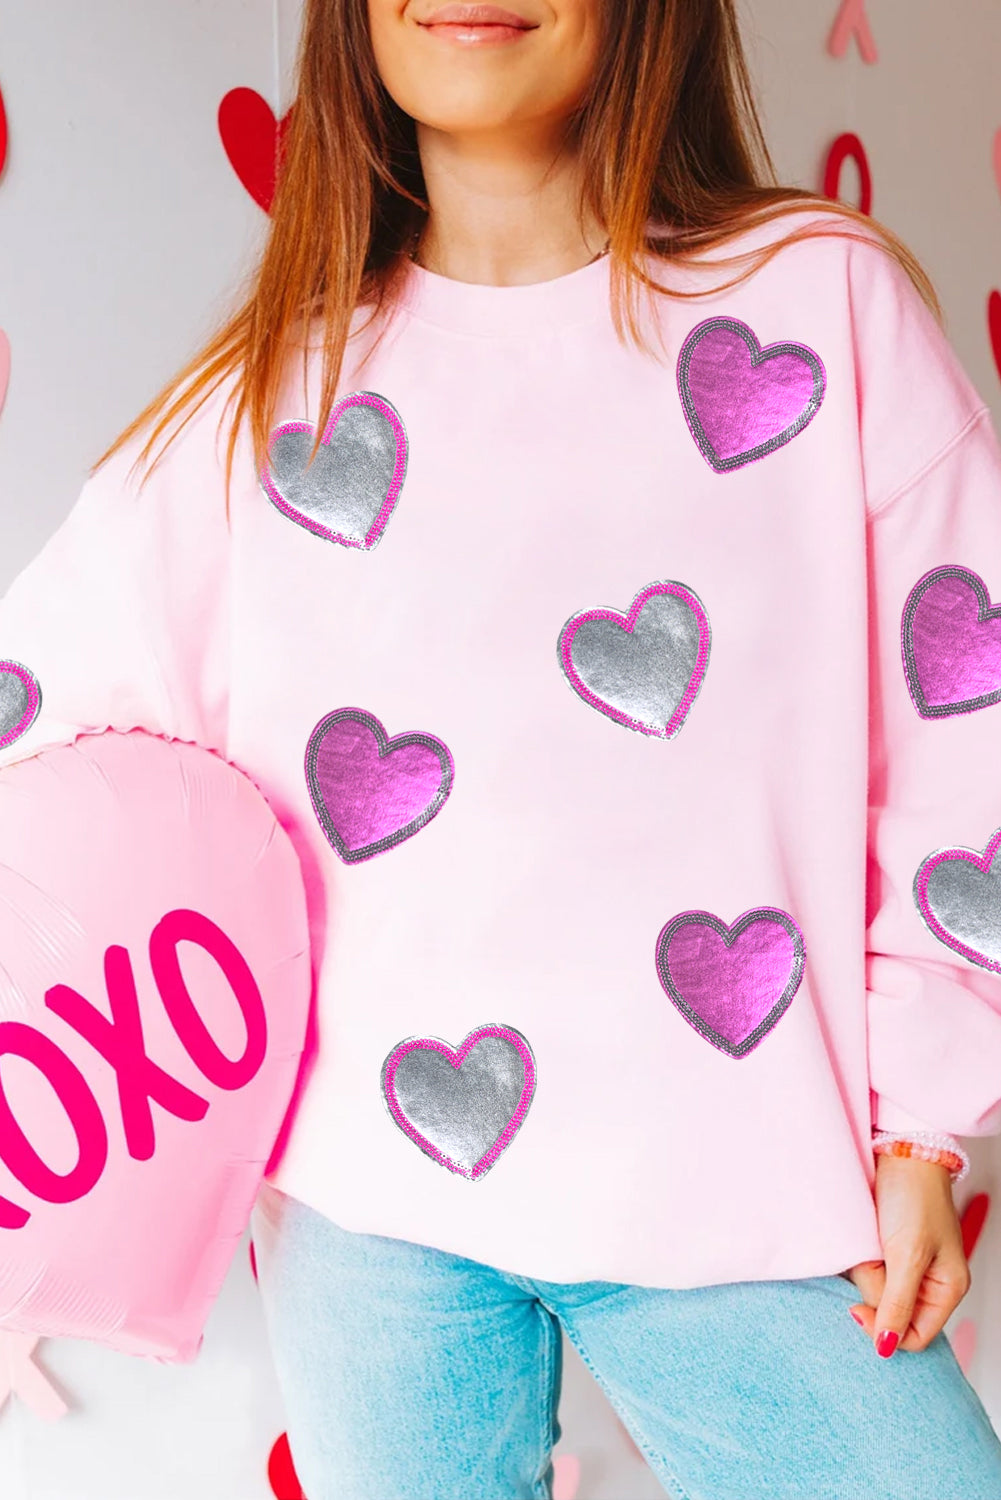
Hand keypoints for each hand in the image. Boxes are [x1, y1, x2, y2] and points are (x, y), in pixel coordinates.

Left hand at [842, 1151, 970, 1354]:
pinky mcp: (882, 1247)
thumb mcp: (907, 1254)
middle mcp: (926, 1281)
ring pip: (872, 1289)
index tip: (856, 1311)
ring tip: (867, 1240)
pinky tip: (859, 1236)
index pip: (915, 1336)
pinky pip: (863, 1267)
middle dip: (872, 1290)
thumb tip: (886, 1347)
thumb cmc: (914, 1196)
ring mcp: (902, 1264)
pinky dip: (857, 1256)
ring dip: (862, 1269)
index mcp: (946, 1288)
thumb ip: (897, 1302)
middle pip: (889, 1312)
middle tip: (868, 1260)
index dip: (886, 1331)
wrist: (898, 1149)